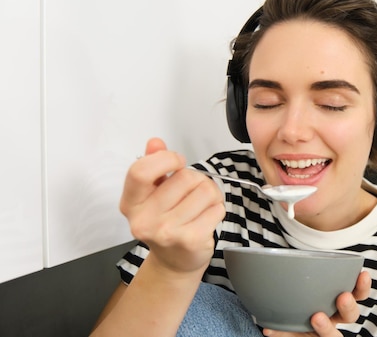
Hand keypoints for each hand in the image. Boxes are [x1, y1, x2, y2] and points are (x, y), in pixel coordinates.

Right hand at [119, 137, 225, 274]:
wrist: (174, 262)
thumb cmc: (166, 223)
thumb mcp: (153, 193)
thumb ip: (153, 164)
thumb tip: (155, 143)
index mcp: (131, 203)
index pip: (141, 171)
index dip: (166, 159)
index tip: (177, 162)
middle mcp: (144, 220)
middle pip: (184, 177)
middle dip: (195, 179)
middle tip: (192, 192)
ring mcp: (167, 232)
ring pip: (205, 190)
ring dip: (210, 194)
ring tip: (200, 205)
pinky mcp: (190, 240)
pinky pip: (217, 208)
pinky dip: (217, 209)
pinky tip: (206, 218)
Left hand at [262, 270, 370, 336]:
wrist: (282, 315)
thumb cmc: (299, 292)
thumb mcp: (303, 280)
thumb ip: (302, 271)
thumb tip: (283, 257)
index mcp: (338, 301)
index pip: (358, 294)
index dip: (362, 287)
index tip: (362, 274)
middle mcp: (333, 318)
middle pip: (350, 317)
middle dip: (349, 307)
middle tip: (343, 297)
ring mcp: (321, 333)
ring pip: (333, 336)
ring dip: (326, 328)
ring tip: (316, 317)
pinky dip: (282, 334)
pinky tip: (269, 329)